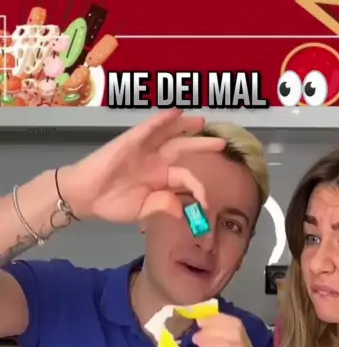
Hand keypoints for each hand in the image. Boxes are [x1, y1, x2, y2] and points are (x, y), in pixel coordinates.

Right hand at [58, 109, 225, 222]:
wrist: (86, 196)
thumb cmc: (113, 203)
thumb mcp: (144, 210)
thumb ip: (164, 206)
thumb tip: (183, 211)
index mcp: (161, 179)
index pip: (186, 178)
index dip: (198, 188)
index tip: (206, 202)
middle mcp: (156, 162)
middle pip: (183, 150)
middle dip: (202, 145)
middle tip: (222, 143)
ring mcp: (144, 150)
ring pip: (170, 134)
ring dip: (186, 126)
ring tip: (202, 121)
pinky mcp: (132, 141)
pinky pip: (150, 128)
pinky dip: (163, 120)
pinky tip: (176, 113)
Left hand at [194, 315, 254, 346]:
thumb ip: (210, 339)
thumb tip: (200, 322)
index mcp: (240, 344)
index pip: (235, 324)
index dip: (218, 319)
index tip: (200, 318)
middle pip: (237, 332)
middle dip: (216, 327)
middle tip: (198, 330)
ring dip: (216, 341)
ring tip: (198, 341)